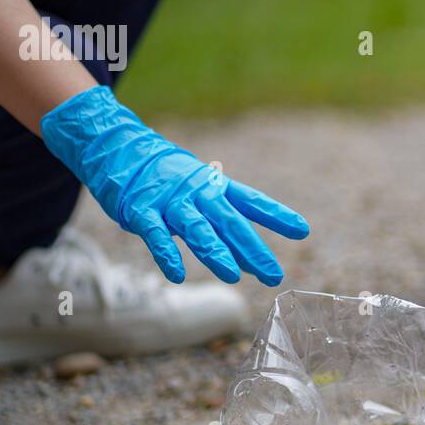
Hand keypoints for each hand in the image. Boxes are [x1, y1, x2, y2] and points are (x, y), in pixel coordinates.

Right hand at [40, 86, 308, 285]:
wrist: (121, 149)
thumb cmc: (169, 181)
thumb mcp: (201, 198)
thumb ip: (225, 230)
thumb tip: (252, 263)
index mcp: (216, 187)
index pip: (252, 201)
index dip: (277, 215)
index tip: (303, 230)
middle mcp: (198, 192)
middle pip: (230, 221)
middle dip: (253, 249)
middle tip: (274, 274)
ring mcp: (169, 201)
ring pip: (197, 228)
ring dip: (215, 252)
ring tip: (233, 276)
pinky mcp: (141, 210)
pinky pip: (156, 234)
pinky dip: (167, 253)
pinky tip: (177, 275)